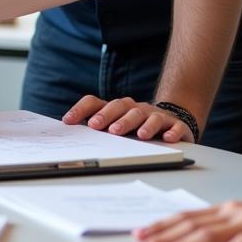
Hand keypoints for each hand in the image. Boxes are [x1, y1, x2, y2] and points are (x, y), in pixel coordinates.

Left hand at [63, 95, 194, 141]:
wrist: (171, 118)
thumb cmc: (137, 124)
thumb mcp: (115, 123)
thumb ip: (97, 125)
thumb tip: (70, 130)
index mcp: (117, 107)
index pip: (95, 102)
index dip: (81, 110)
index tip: (68, 120)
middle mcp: (134, 107)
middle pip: (121, 107)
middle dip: (109, 116)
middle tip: (98, 126)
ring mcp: (155, 114)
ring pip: (147, 115)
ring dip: (141, 125)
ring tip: (138, 135)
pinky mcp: (174, 124)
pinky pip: (174, 126)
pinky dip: (171, 132)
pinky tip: (166, 139)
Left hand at [134, 189, 241, 241]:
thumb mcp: (241, 218)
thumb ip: (217, 226)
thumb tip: (184, 235)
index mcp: (227, 212)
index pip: (188, 219)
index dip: (162, 228)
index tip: (139, 237)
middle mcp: (241, 216)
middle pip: (201, 229)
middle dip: (170, 241)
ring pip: (232, 238)